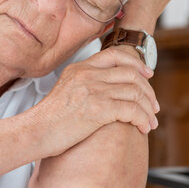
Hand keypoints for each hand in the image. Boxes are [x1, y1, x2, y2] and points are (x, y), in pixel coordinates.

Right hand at [29, 46, 158, 156]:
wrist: (34, 131)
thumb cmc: (48, 119)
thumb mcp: (65, 91)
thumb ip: (84, 84)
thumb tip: (106, 92)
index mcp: (80, 68)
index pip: (115, 55)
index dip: (136, 64)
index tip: (147, 75)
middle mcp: (88, 75)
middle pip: (131, 74)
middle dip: (148, 91)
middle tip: (153, 106)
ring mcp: (93, 90)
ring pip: (135, 92)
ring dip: (148, 109)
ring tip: (150, 122)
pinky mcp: (98, 109)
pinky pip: (132, 110)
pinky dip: (143, 119)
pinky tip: (142, 128)